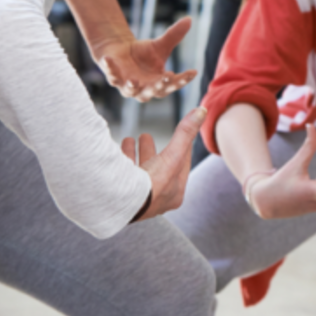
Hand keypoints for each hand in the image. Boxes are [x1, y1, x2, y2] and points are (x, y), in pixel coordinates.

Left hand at [94, 17, 196, 102]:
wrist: (121, 52)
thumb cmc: (143, 53)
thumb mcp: (161, 44)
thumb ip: (174, 35)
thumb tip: (189, 19)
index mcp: (160, 82)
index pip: (174, 83)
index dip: (183, 79)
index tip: (193, 71)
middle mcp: (145, 88)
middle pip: (154, 91)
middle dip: (160, 85)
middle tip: (168, 77)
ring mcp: (128, 85)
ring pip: (131, 90)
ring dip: (132, 86)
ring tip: (133, 81)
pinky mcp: (114, 78)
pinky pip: (111, 75)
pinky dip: (110, 68)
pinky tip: (108, 59)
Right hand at [122, 105, 207, 220]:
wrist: (121, 205)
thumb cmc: (152, 183)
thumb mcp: (173, 155)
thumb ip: (185, 133)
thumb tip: (202, 111)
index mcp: (175, 193)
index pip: (180, 165)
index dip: (180, 147)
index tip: (179, 134)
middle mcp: (157, 198)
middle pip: (157, 168)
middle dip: (151, 151)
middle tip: (145, 136)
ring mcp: (137, 198)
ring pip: (137, 171)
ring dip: (133, 154)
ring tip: (129, 139)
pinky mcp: (120, 197)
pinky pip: (121, 175)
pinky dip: (120, 160)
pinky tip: (114, 151)